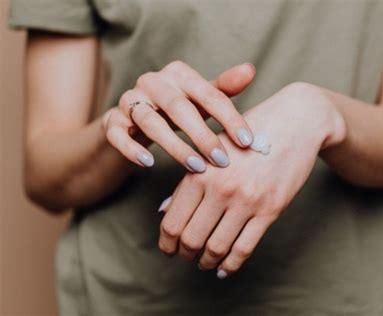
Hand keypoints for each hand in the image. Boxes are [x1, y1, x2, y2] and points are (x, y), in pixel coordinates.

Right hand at [102, 61, 255, 171]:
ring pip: (150, 122)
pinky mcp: (112, 121)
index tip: (247, 142)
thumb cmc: (176, 109)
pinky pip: (119, 134)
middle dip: (202, 135)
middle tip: (222, 160)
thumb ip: (222, 89)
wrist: (133, 120)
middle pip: (179, 107)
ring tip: (196, 167)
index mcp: (179, 74)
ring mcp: (129, 100)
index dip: (230, 118)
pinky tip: (149, 164)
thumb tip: (250, 70)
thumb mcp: (200, 99)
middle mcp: (152, 82)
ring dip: (175, 146)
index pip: (209, 94)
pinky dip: (133, 149)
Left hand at [158, 82, 346, 277]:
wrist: (295, 122)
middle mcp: (220, 188)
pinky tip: (225, 268)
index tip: (169, 249)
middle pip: (191, 239)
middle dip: (185, 254)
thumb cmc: (249, 133)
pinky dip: (231, 265)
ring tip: (205, 262)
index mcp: (200, 172)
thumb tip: (165, 211)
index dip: (167, 243)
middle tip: (186, 256)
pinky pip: (244, 248)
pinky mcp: (271, 209)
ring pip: (217, 247)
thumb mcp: (213, 149)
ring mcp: (247, 200)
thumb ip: (188, 181)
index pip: (172, 222)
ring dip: (206, 261)